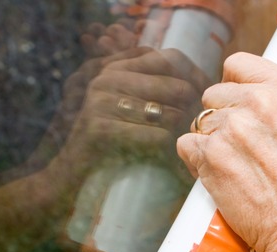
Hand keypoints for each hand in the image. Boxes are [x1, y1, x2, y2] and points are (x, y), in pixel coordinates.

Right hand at [64, 47, 210, 165]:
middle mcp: (107, 78)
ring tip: (189, 144)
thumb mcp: (127, 104)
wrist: (71, 168)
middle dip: (193, 110)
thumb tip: (197, 80)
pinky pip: (155, 137)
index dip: (196, 77)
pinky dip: (169, 150)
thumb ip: (152, 84)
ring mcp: (101, 102)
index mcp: (117, 66)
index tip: (205, 99)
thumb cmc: (111, 138)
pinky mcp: (100, 129)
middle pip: (176, 87)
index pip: (171, 58)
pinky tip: (171, 157)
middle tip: (201, 129)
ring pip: (169, 114)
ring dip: (183, 133)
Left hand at [177, 53, 276, 251]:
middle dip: (221, 116)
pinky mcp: (210, 159)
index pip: (239, 64)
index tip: (235, 98)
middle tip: (238, 145)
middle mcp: (257, 104)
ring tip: (231, 165)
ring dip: (209, 141)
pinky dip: (195, 160)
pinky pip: (186, 146)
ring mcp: (230, 130)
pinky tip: (216, 175)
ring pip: (199, 122)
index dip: (233, 82)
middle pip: (214, 95)